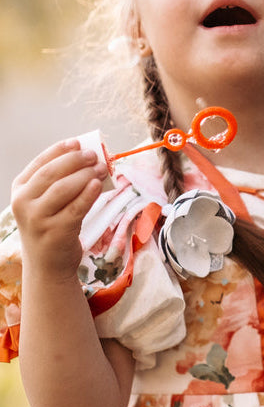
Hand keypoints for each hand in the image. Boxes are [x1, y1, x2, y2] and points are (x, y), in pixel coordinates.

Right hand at [11, 140, 107, 281]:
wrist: (47, 265)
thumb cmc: (51, 226)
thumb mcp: (46, 202)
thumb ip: (60, 181)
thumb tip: (88, 158)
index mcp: (19, 190)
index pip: (40, 163)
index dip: (60, 150)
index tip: (77, 142)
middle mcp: (23, 204)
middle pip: (51, 174)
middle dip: (75, 161)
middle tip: (94, 155)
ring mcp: (38, 219)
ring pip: (63, 189)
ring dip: (85, 175)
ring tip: (101, 168)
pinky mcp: (55, 233)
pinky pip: (76, 208)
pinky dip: (88, 194)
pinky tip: (98, 185)